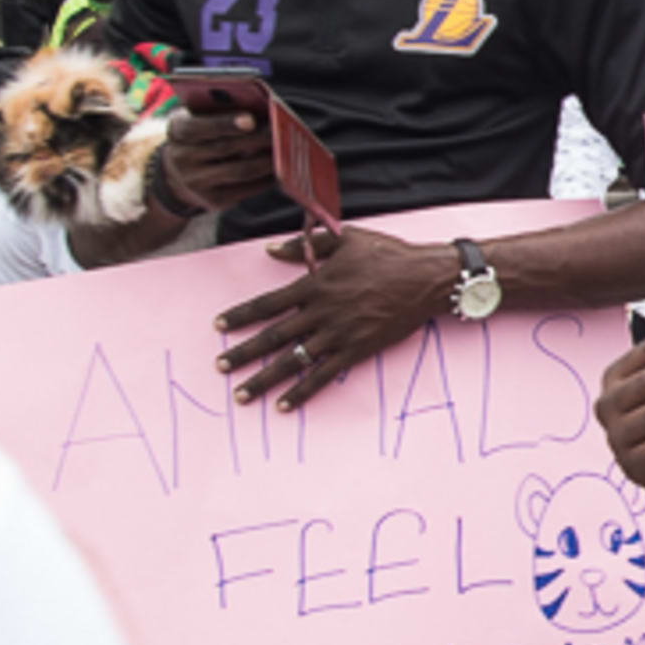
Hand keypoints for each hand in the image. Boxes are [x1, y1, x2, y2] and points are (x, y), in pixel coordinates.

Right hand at [153, 108, 276, 217]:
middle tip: (280, 129)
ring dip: (267, 159)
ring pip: (240, 171)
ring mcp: (197, 183)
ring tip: (286, 147)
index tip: (250, 119)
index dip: (225, 123)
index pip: (198, 127)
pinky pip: (247, 189)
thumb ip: (218, 110)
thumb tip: (258, 109)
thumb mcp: (197, 117)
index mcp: (177, 131)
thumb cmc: (199, 134)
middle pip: (225, 148)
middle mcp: (182, 159)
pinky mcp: (214, 201)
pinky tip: (280, 166)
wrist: (178, 173)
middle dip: (257, 138)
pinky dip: (266, 177)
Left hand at [214, 228, 455, 408]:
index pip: (267, 304)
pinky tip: (284, 405)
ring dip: (265, 379)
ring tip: (242, 394)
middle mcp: (322, 312)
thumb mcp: (345, 238)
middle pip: (273, 337)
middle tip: (220, 368)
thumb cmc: (387, 254)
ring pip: (293, 361)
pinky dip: (302, 391)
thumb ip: (305, 245)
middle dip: (243, 353)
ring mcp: (339, 334)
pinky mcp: (357, 351)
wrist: (426, 278)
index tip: (218, 326)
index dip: (240, 315)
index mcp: (316, 285)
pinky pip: (323, 375)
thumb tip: (271, 250)